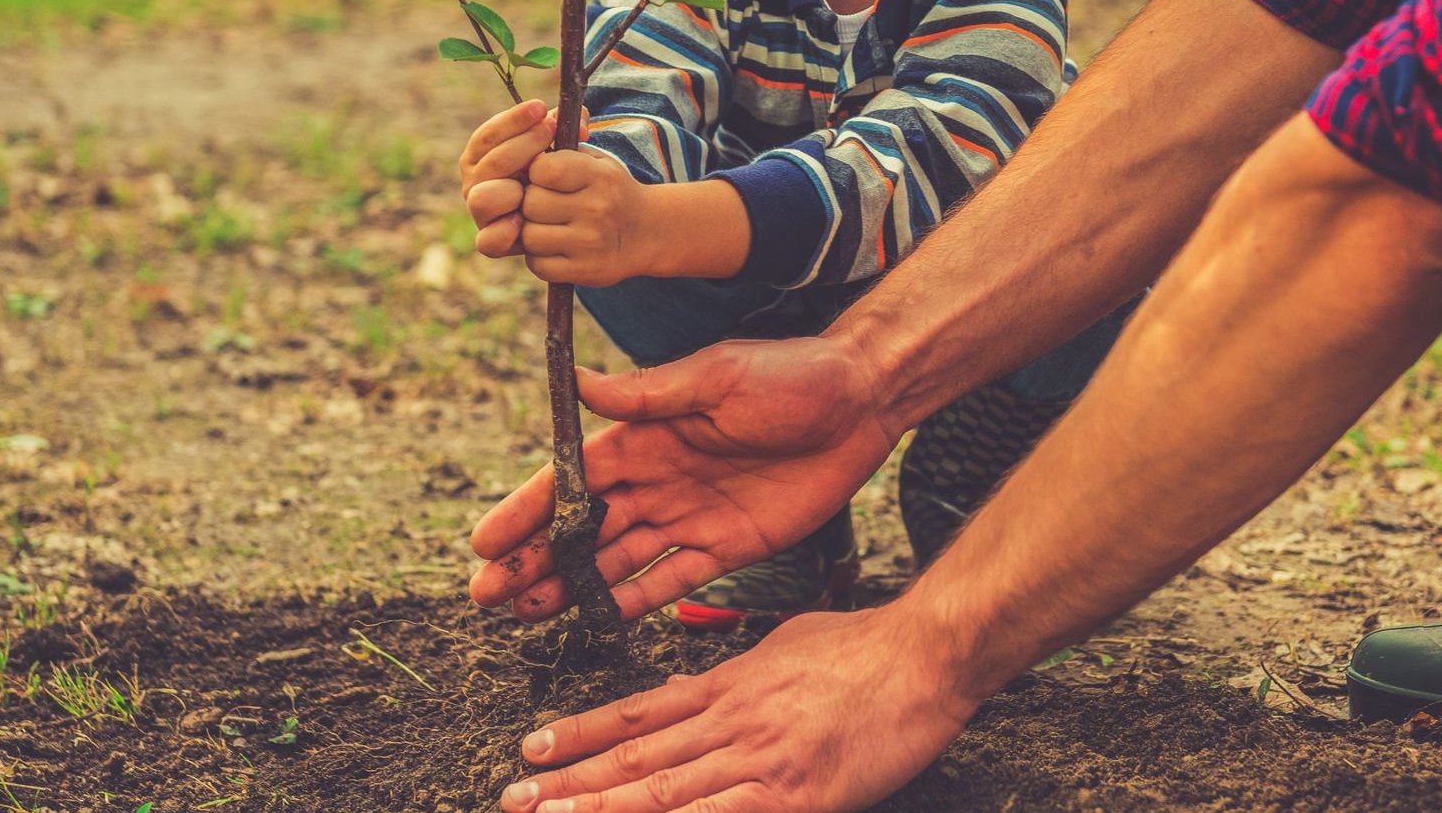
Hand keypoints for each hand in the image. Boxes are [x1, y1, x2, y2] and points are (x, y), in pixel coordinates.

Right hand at [462, 99, 555, 258]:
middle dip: (522, 144)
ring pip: (482, 199)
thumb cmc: (551, 173)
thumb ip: (564, 129)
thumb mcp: (556, 147)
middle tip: (550, 131)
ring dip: (507, 188)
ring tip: (533, 181)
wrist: (557, 215)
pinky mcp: (492, 241)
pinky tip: (521, 221)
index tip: (539, 108)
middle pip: (491, 163)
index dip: (512, 120)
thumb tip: (581, 119)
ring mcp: (482, 213)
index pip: (488, 135)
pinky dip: (501, 232)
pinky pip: (487, 242)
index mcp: (482, 156)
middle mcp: (476, 183)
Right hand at [470, 341, 898, 622]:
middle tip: (487, 595)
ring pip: (615, 559)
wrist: (862, 401)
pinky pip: (671, 580)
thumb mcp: (717, 376)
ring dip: (569, 585)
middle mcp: (659, 478)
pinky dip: (632, 602)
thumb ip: (648, 395)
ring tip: (523, 614)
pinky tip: (594, 622)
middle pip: (582, 527)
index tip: (484, 543)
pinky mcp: (727, 546)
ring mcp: (690, 515)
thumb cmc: (791, 376)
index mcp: (646, 434)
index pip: (571, 478)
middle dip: (533, 559)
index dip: (527, 510)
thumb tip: (577, 382)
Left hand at [497, 607, 975, 812]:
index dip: (581, 733)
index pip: (638, 713)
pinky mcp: (798, 795)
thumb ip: (732, 673)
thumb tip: (687, 688)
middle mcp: (732, 720)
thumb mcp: (783, 644)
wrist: (926, 654)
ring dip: (601, 810)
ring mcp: (762, 759)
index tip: (532, 749)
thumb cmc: (865, 647)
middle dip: (570, 784)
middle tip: (514, 799)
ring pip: (664, 793)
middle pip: (636, 759)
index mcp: (729, 684)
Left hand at [520, 128, 660, 287]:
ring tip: (550, 225)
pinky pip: (538, 264)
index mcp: (600, 176)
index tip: (546, 176)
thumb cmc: (610, 190)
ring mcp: (592, 244)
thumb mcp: (598, 160)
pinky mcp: (585, 272)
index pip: (543, 169)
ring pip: (530, 237)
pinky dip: (540, 257)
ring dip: (533, 232)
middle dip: (532, 202)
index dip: (537, 171)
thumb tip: (545, 117)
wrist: (649, 232)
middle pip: (532, 203)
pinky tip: (556, 247)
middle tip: (546, 203)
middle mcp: (597, 209)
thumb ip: (567, 141)